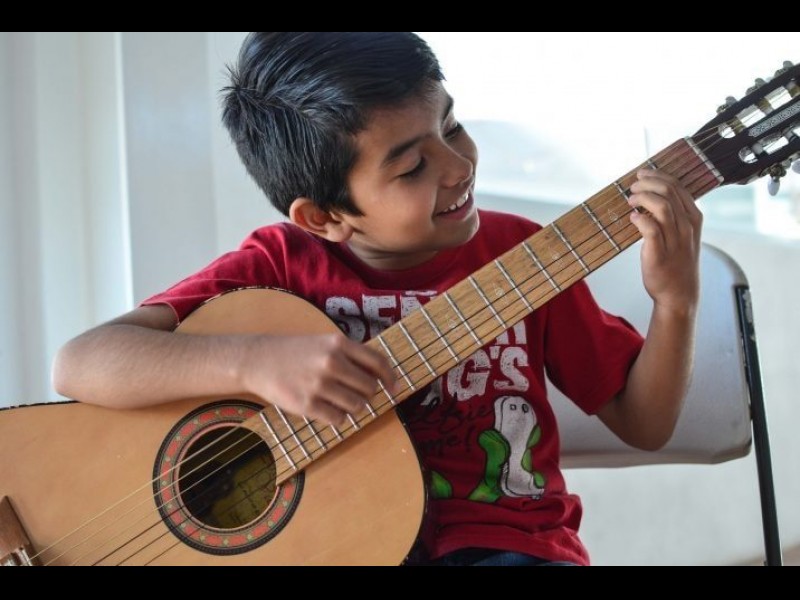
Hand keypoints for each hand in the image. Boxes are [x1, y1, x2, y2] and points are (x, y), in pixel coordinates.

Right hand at [238, 334, 397, 425]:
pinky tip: (326, 408)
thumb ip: (351, 356)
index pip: (378, 362)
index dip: (390, 378)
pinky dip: (337, 417)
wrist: (258, 360)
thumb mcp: (324, 343)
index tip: (394, 388)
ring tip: (338, 401)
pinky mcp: (307, 405)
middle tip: (354, 394)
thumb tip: (380, 378)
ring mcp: (319, 384)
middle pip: (369, 388)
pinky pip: (338, 419)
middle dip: (367, 394)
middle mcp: (332, 362)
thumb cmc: (295, 352)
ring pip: (357, 406)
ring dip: (353, 407)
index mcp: (339, 343)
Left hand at [627, 169, 702, 313]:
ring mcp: (675, 240)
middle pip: (669, 192)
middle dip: (648, 183)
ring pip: (662, 207)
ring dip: (643, 198)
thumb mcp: (683, 234)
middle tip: (632, 186)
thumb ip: (673, 215)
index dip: (658, 176)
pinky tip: (632, 217)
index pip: (678, 187)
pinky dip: (640, 219)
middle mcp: (687, 227)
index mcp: (693, 218)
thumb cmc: (677, 262)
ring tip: (630, 200)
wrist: (679, 293)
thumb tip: (652, 195)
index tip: (642, 174)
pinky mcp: (660, 253)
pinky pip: (651, 229)